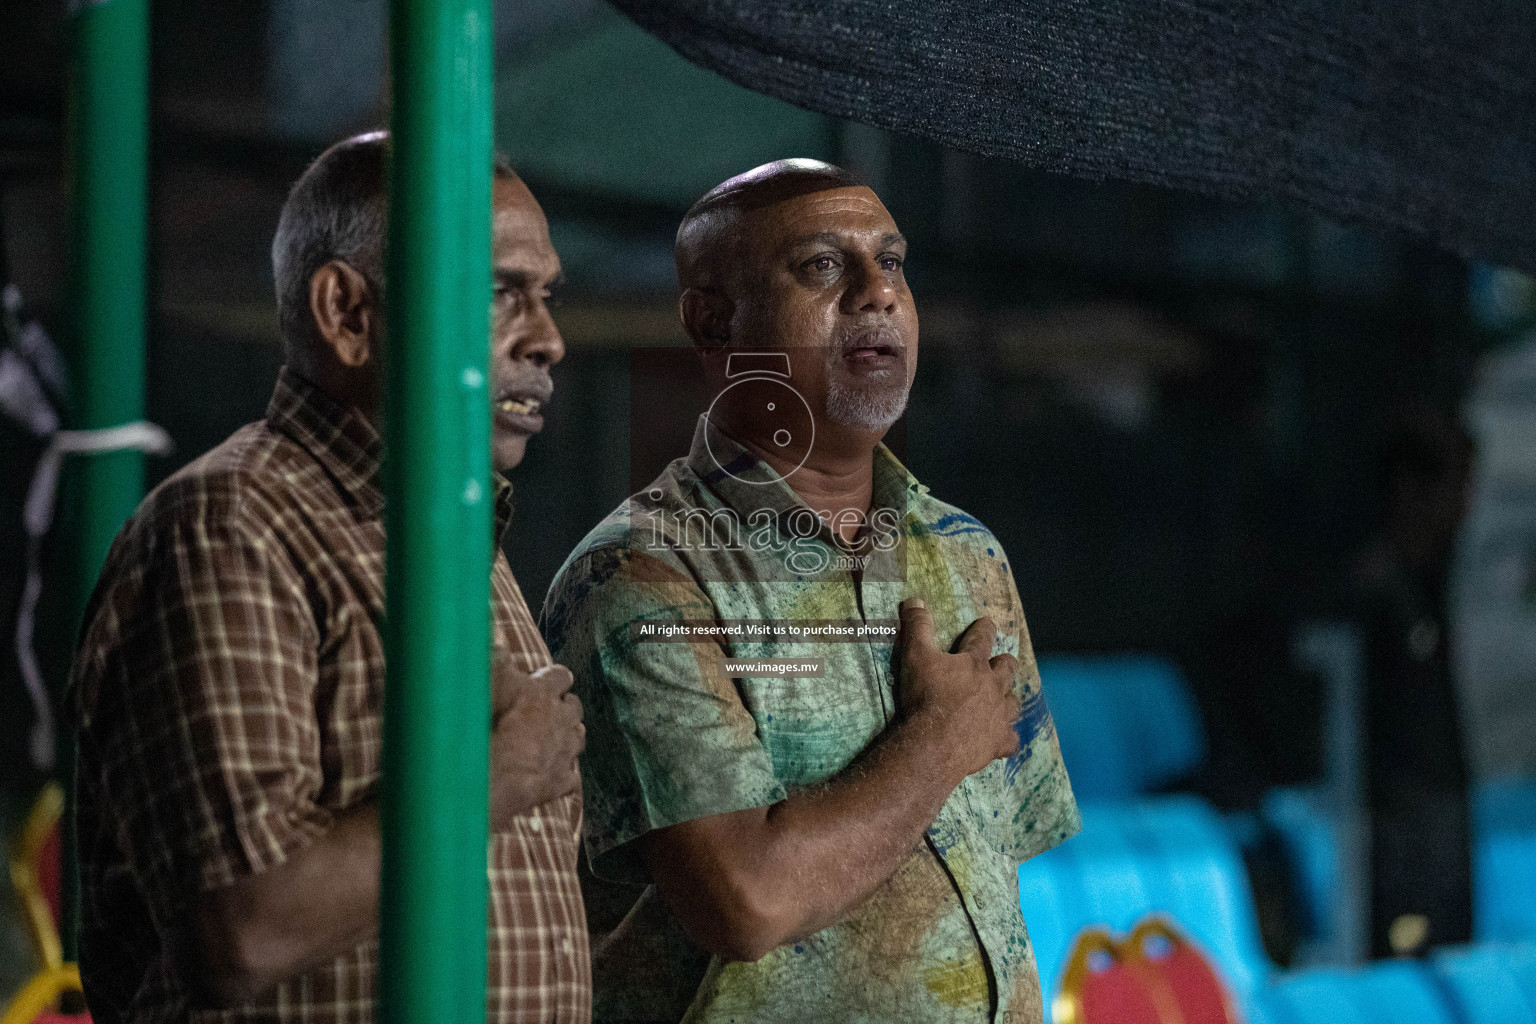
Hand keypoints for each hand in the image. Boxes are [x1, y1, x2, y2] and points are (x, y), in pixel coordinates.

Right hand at [489, 656, 583, 829]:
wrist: (493, 778)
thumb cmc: (488, 727)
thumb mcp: (488, 681)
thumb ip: (494, 654)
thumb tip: (496, 632)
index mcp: (543, 693)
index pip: (559, 676)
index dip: (554, 676)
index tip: (547, 678)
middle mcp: (561, 720)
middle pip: (574, 707)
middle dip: (565, 706)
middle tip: (549, 709)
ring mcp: (564, 752)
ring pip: (578, 738)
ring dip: (568, 736)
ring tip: (552, 738)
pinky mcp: (560, 782)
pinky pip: (570, 776)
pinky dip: (562, 773)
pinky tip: (551, 774)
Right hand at [894, 598, 1020, 779]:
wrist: (935, 743)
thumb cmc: (924, 697)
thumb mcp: (915, 656)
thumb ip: (917, 627)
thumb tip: (915, 599)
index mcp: (973, 664)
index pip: (982, 638)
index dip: (985, 629)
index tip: (988, 623)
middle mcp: (992, 686)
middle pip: (1007, 669)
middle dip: (1004, 663)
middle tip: (1000, 662)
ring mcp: (998, 715)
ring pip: (1014, 703)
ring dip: (1009, 699)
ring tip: (1004, 699)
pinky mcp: (998, 741)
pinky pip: (1011, 739)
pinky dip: (1007, 737)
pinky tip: (1004, 739)